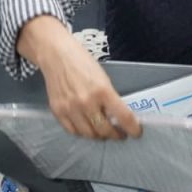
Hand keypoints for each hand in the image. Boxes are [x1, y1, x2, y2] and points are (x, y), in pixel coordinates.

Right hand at [29, 23, 140, 140]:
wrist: (56, 55)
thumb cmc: (80, 62)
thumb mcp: (103, 78)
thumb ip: (110, 98)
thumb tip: (119, 116)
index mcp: (102, 91)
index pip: (124, 117)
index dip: (133, 129)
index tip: (136, 132)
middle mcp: (86, 102)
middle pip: (105, 130)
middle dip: (115, 135)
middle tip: (119, 133)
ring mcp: (71, 108)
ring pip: (89, 134)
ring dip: (99, 136)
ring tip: (104, 131)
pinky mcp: (58, 111)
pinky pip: (73, 131)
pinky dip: (82, 132)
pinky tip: (87, 127)